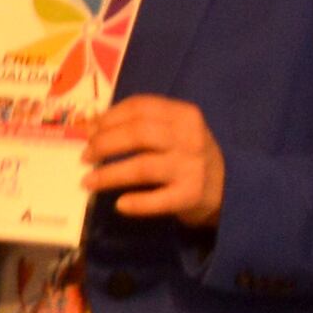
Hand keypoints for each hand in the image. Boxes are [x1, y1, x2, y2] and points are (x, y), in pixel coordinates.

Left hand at [84, 97, 225, 225]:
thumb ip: (139, 124)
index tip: (89, 130)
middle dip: (105, 144)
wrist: (226, 187)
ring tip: (88, 182)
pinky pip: (157, 200)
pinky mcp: (191, 196)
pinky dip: (136, 203)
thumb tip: (90, 125)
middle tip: (85, 156)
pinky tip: (120, 205)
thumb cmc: (187, 154)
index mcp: (184, 114)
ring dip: (109, 175)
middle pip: (138, 134)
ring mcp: (191, 167)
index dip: (109, 117)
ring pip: (142, 167)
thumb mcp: (173, 130)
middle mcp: (189, 138)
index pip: (140, 107)